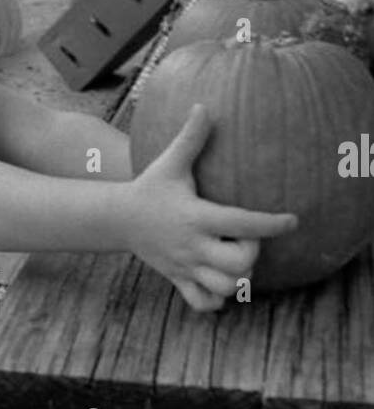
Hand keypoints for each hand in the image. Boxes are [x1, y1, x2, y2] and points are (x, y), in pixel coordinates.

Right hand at [127, 101, 297, 310]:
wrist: (117, 219)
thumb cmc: (150, 187)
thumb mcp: (169, 162)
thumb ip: (190, 137)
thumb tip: (205, 106)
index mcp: (196, 216)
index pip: (241, 223)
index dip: (271, 224)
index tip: (291, 220)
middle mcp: (193, 246)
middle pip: (238, 265)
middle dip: (252, 255)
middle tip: (249, 241)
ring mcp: (185, 266)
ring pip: (224, 288)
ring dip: (239, 279)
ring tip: (236, 262)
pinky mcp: (177, 279)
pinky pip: (202, 302)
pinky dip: (217, 300)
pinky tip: (220, 283)